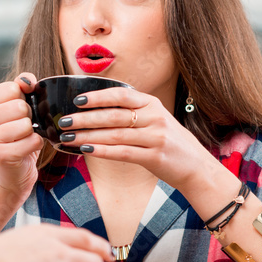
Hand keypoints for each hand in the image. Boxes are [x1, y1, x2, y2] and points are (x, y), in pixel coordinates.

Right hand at [0, 73, 43, 198]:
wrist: (11, 174)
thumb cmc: (15, 137)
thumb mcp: (16, 109)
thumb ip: (21, 88)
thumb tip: (27, 80)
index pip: (13, 88)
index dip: (22, 100)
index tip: (16, 114)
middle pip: (20, 106)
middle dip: (28, 117)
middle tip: (20, 130)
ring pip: (27, 124)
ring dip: (31, 133)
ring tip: (21, 140)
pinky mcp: (1, 155)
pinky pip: (33, 140)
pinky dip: (36, 145)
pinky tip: (24, 151)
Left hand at [56, 86, 209, 189]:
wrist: (197, 166)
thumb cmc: (170, 142)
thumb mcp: (156, 119)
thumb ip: (134, 112)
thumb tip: (98, 109)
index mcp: (152, 104)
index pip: (121, 95)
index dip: (97, 96)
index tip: (77, 100)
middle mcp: (154, 117)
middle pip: (113, 115)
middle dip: (85, 118)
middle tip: (64, 121)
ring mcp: (155, 137)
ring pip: (114, 134)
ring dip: (88, 136)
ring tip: (68, 138)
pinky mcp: (154, 156)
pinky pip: (123, 152)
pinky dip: (102, 151)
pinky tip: (86, 151)